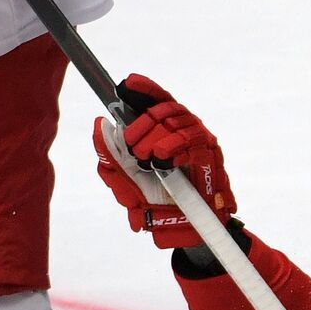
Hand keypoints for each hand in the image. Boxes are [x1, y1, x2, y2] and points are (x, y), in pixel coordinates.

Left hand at [92, 74, 236, 248]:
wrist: (177, 224)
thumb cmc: (154, 197)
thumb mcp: (124, 176)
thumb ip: (110, 153)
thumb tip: (100, 125)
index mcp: (164, 128)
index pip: (156, 99)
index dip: (143, 89)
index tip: (126, 85)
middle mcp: (183, 128)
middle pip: (165, 109)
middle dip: (143, 124)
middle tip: (131, 145)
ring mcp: (199, 140)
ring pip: (178, 124)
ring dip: (158, 140)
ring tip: (148, 160)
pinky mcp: (210, 155)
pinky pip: (192, 143)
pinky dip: (174, 151)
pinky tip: (163, 164)